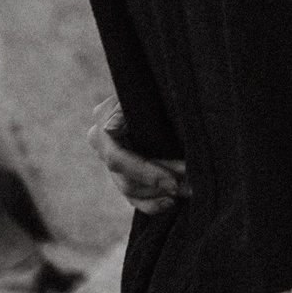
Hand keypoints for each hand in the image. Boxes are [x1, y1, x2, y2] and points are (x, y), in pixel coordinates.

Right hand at [88, 97, 188, 214]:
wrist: (148, 91)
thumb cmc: (148, 89)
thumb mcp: (139, 92)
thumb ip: (124, 108)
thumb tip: (111, 126)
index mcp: (102, 127)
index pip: (118, 159)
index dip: (146, 173)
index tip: (174, 181)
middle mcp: (101, 147)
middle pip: (127, 179)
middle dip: (160, 184)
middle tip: (191, 186)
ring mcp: (109, 163)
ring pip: (129, 191)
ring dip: (159, 195)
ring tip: (188, 192)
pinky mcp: (121, 174)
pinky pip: (132, 197)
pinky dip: (151, 203)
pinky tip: (170, 202)